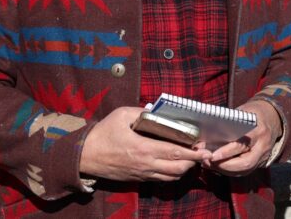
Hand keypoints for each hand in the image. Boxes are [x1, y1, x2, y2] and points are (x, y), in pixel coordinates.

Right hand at [79, 106, 210, 181]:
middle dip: (194, 162)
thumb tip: (155, 109)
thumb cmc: (103, 134)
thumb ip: (140, 111)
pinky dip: (172, 174)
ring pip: (171, 177)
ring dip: (184, 169)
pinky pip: (161, 180)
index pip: (174, 152)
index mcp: (143, 148)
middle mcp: (146, 164)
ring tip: (193, 159)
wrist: (85, 156)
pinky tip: (176, 165)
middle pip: (177, 168)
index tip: (204, 148)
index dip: (192, 152)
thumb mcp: (120, 115)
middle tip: (202, 153)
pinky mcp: (138, 179)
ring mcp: (142, 174)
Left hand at [205, 99, 281, 175]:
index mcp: (258, 130)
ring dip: (225, 170)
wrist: (273, 118)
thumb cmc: (252, 113)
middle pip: (245, 163)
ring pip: (245, 170)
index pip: (242, 145)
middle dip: (224, 166)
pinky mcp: (261, 162)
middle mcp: (263, 145)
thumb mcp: (241, 113)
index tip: (212, 155)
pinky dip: (230, 170)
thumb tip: (205, 137)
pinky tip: (218, 166)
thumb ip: (227, 125)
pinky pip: (245, 170)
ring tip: (209, 164)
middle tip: (207, 162)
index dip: (226, 152)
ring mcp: (264, 156)